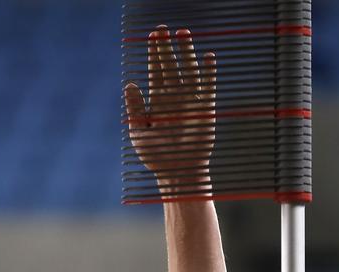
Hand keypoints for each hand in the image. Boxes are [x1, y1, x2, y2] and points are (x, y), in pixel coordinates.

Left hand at [124, 24, 215, 190]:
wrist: (179, 174)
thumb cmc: (157, 158)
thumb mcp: (140, 134)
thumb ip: (135, 110)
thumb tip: (129, 85)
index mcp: (157, 103)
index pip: (156, 71)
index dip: (154, 54)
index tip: (153, 36)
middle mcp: (174, 99)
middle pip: (170, 66)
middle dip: (166, 47)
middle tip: (162, 29)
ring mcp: (190, 102)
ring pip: (188, 70)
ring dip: (186, 52)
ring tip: (182, 33)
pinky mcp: (205, 110)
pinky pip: (208, 86)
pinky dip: (209, 72)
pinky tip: (208, 56)